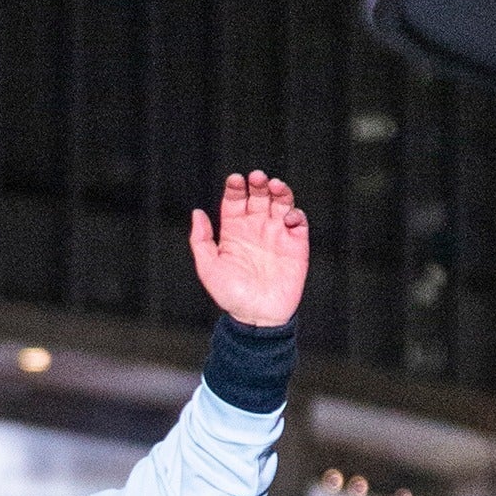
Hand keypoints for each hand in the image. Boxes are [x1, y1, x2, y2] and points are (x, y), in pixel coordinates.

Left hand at [191, 170, 307, 327]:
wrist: (257, 317)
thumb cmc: (230, 295)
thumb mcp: (208, 268)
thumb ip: (201, 240)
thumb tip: (197, 212)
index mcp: (234, 230)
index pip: (235, 200)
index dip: (235, 187)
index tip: (235, 179)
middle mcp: (256, 228)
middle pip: (258, 196)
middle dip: (258, 183)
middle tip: (257, 177)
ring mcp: (277, 234)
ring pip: (280, 203)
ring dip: (280, 191)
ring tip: (275, 185)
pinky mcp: (297, 244)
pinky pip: (298, 222)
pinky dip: (295, 214)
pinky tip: (287, 216)